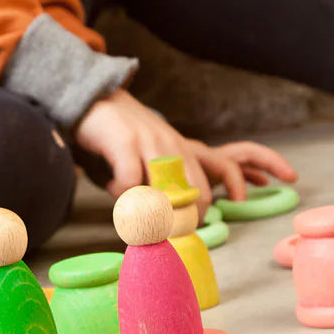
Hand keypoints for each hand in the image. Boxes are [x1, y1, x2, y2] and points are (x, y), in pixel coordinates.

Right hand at [73, 89, 296, 215]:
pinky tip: (113, 189)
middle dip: (185, 223)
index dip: (238, 184)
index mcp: (183, 150)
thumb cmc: (122, 137)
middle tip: (164, 235)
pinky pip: (130, 184)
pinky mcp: (124, 143)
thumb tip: (171, 221)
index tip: (239, 203)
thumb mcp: (152, 157)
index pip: (226, 166)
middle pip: (197, 193)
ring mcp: (150, 143)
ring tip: (136, 220)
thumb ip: (165, 183)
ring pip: (165, 193)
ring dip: (150, 215)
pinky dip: (121, 197)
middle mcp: (173, 146)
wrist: (93, 99)